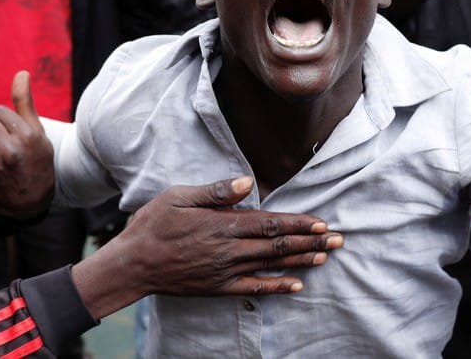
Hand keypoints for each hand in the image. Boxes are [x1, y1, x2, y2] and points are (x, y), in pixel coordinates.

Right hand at [72, 176, 342, 317]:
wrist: (133, 265)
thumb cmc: (154, 225)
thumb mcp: (179, 197)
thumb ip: (216, 191)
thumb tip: (248, 182)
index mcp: (222, 225)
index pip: (269, 223)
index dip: (298, 223)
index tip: (321, 221)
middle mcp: (229, 250)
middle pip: (278, 245)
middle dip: (310, 240)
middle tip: (338, 238)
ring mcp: (225, 271)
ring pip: (272, 265)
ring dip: (302, 260)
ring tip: (326, 255)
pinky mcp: (219, 288)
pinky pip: (254, 289)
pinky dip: (277, 286)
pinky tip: (297, 284)